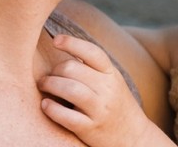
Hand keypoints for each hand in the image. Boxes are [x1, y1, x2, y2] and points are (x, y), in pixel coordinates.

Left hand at [38, 34, 159, 146]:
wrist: (133, 136)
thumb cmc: (116, 104)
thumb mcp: (112, 81)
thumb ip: (93, 68)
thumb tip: (66, 47)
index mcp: (112, 74)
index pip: (92, 52)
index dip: (72, 43)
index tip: (56, 40)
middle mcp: (108, 89)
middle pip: (73, 69)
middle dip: (54, 70)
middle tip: (47, 76)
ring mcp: (100, 110)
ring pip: (69, 89)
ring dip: (50, 84)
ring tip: (43, 85)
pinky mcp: (90, 129)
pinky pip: (66, 116)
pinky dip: (51, 108)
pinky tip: (45, 105)